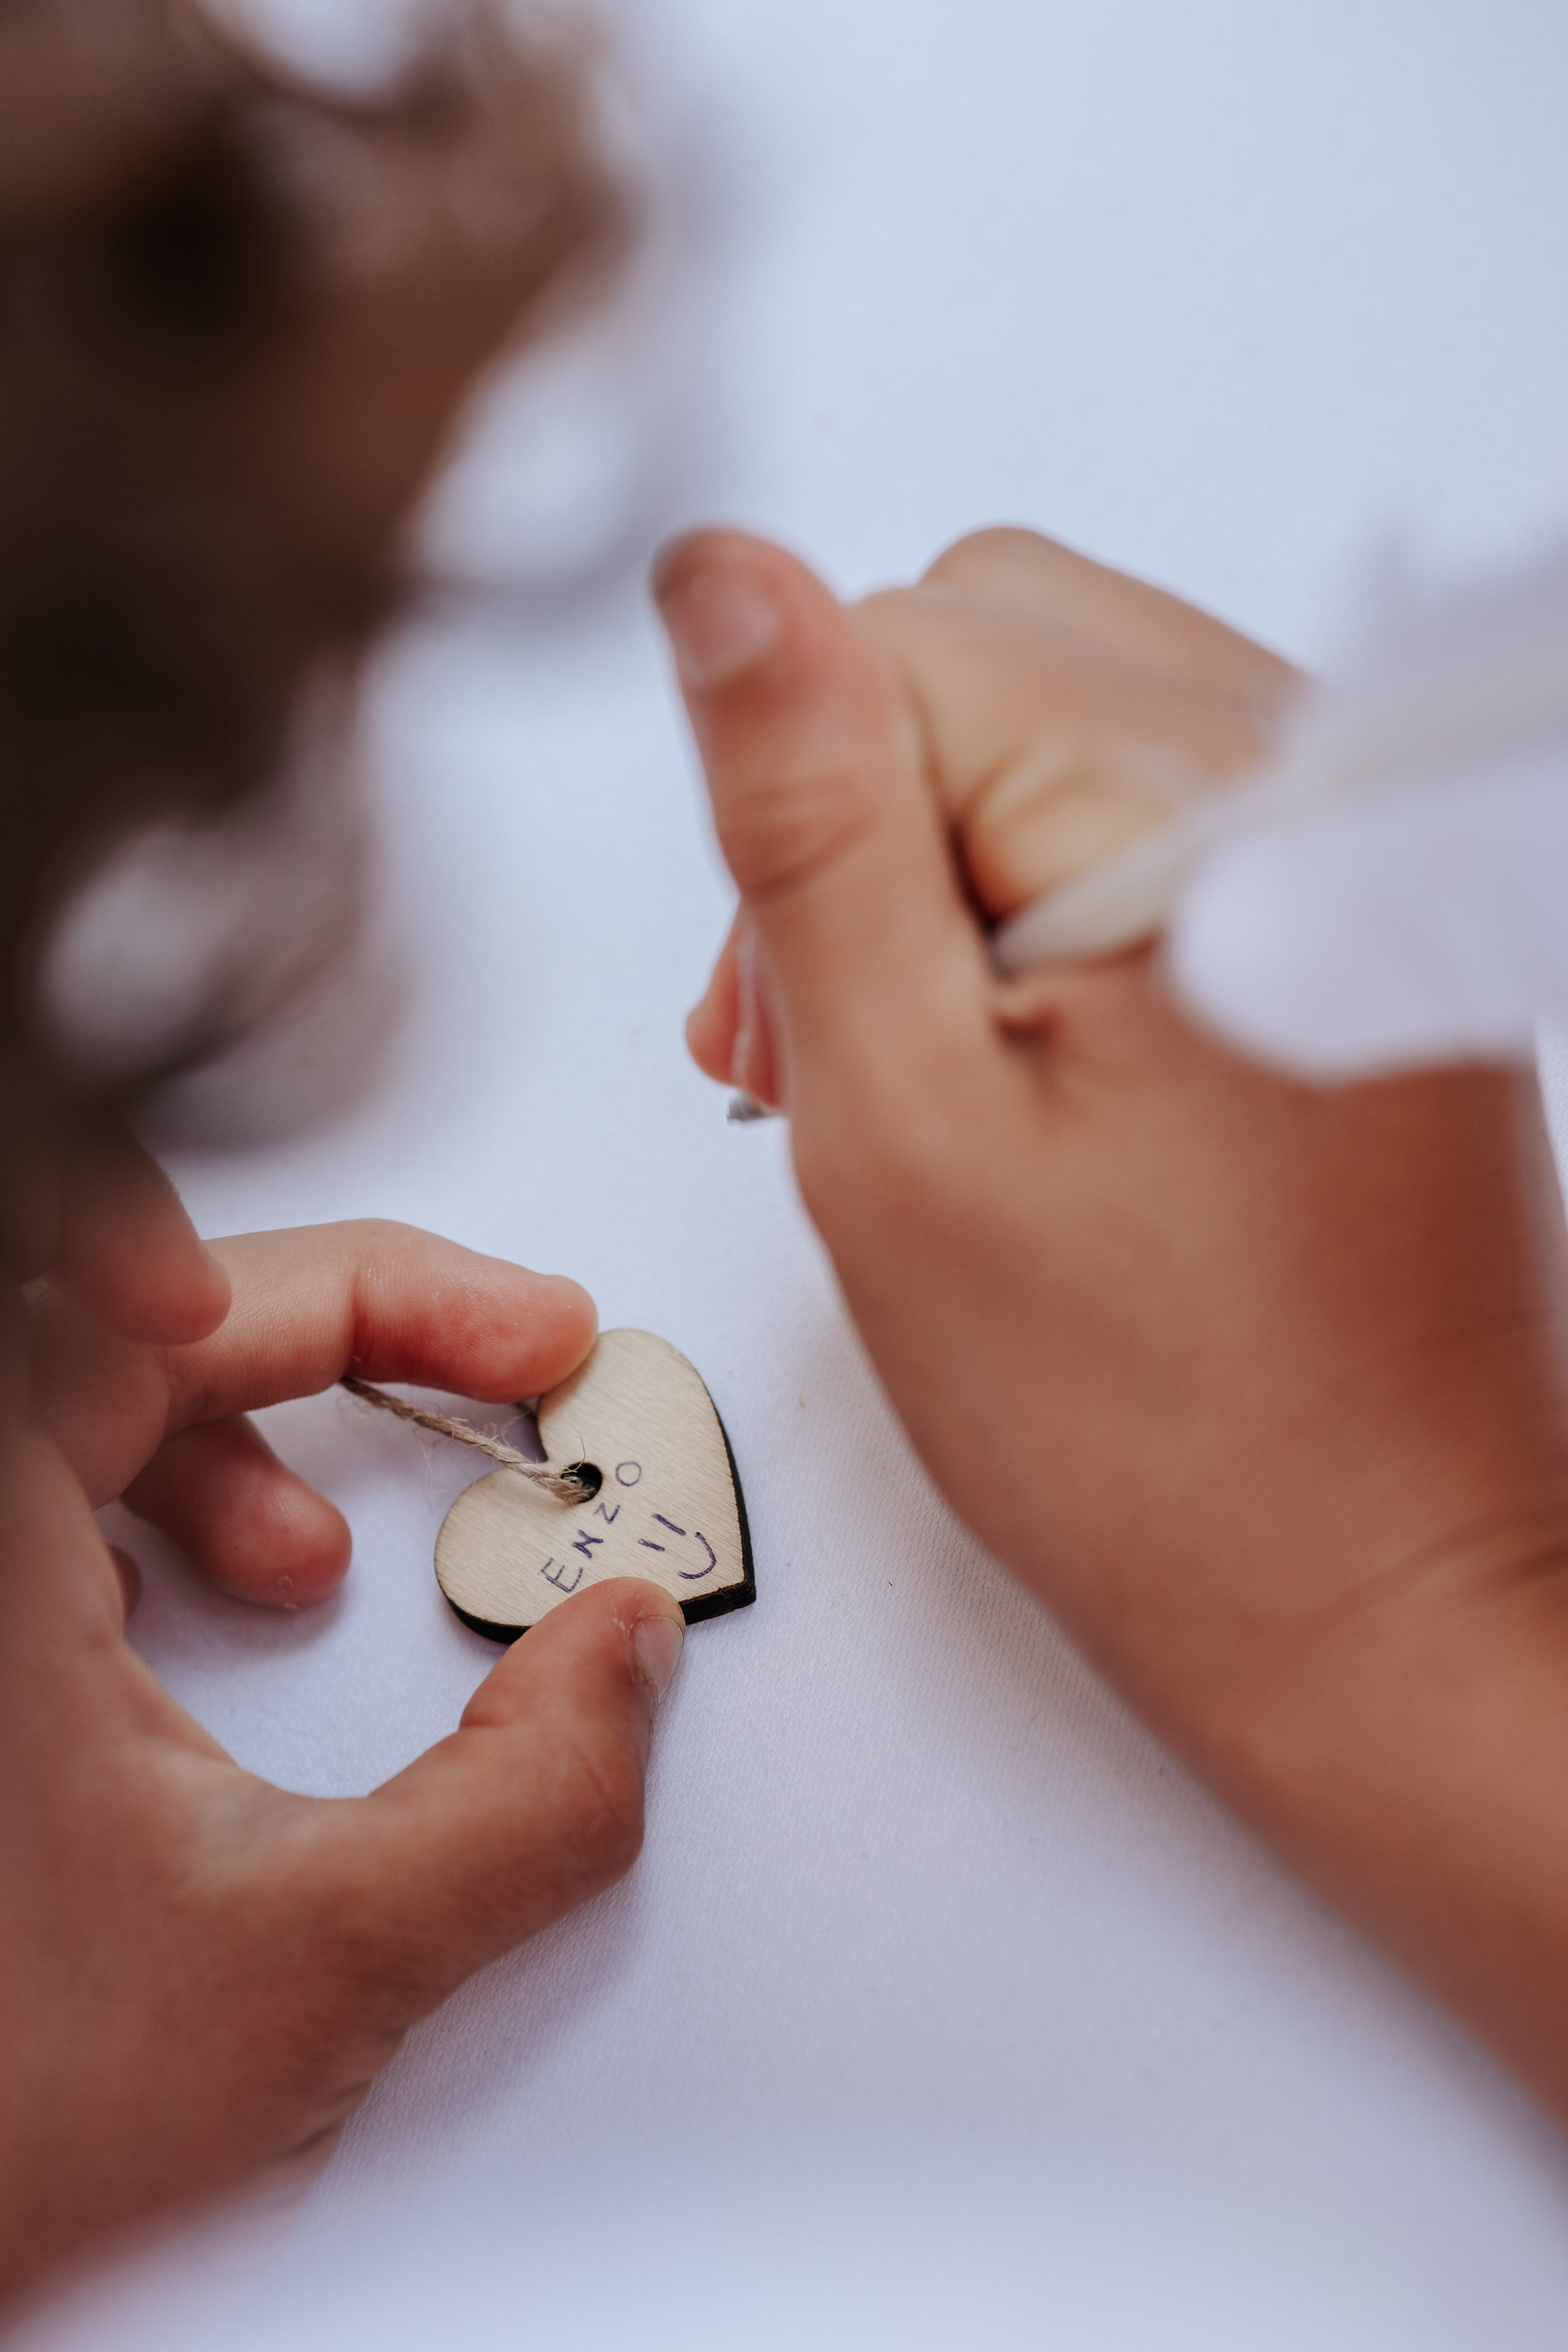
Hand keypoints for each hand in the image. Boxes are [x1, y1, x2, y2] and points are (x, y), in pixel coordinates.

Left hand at [0, 1221, 684, 2301]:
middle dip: (337, 1337)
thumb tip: (619, 1660)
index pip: (170, 1304)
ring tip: (329, 1547)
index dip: (372, 1282)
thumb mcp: (313, 1961)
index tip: (510, 1332)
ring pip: (89, 1408)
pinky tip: (240, 1605)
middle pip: (140, 1329)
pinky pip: (57, 1510)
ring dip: (245, 1437)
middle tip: (495, 1367)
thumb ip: (525, 1799)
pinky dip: (173, 1518)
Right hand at [657, 526, 1567, 2116]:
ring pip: (1061, 721)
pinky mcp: (1358, 924)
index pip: (901, 643)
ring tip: (937, 1085)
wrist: (1375, 1606)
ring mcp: (1356, 855)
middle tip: (839, 1058)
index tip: (779, 1028)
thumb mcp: (896, 1124)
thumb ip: (805, 825)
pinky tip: (1032, 1069)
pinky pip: (1156, 812)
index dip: (791, 824)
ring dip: (949, 872)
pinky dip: (1051, 908)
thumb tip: (718, 577)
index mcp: (1210, 815)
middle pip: (990, 646)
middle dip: (864, 827)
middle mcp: (1322, 790)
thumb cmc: (1152, 1439)